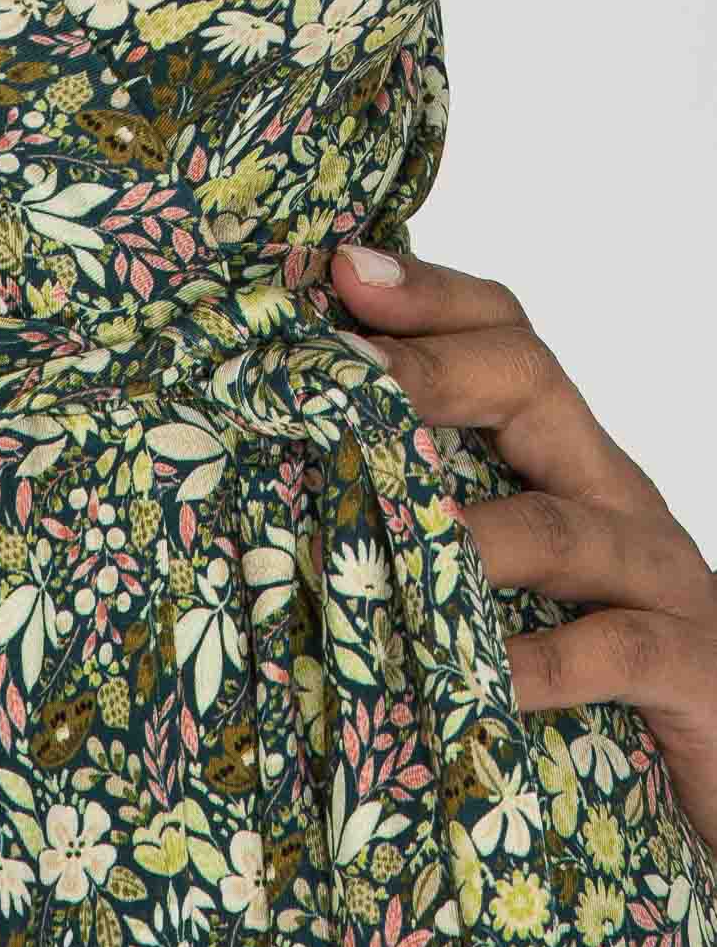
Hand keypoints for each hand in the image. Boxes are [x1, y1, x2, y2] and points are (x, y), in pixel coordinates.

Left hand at [330, 242, 716, 858]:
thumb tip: (271, 492)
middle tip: (340, 373)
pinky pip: (610, 650)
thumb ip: (422, 527)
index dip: (428, 298)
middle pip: (530, 384)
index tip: (338, 270)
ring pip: (553, 526)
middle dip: (426, 372)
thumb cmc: (594, 676)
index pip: (505, 338)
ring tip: (377, 536)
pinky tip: (468, 676)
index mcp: (566, 461)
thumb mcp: (507, 582)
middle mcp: (613, 496)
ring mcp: (659, 577)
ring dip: (459, 531)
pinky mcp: (693, 666)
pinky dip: (532, 662)